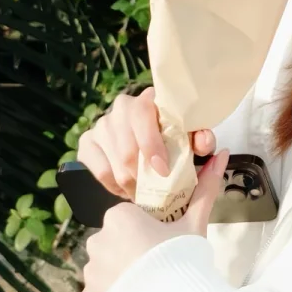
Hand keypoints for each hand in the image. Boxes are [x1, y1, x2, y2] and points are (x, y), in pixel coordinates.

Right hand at [76, 86, 216, 199]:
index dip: (151, 145)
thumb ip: (201, 139)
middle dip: (144, 177)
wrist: (149, 136)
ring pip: (114, 166)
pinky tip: (127, 188)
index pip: (142, 116)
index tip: (163, 170)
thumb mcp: (190, 136)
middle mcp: (121, 108)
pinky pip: (100, 172)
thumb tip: (204, 144)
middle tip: (155, 190)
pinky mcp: (87, 144)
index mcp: (148, 100)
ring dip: (132, 185)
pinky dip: (115, 186)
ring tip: (144, 192)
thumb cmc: (173, 136)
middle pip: (127, 151)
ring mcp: (100, 126)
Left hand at [77, 150, 228, 291]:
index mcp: (118, 217)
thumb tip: (222, 154)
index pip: (128, 220)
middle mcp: (97, 240)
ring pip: (106, 269)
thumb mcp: (194, 224)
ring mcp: (90, 272)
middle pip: (116, 243)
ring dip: (122, 276)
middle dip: (133, 254)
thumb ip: (204, 190)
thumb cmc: (184, 258)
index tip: (163, 245)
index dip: (147, 233)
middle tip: (159, 267)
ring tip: (148, 288)